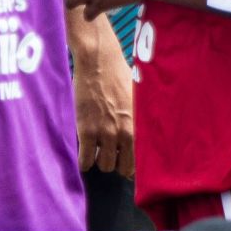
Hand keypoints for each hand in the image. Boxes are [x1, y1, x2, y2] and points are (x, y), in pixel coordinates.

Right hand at [71, 23, 133, 175]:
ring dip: (101, 161)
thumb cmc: (120, 76)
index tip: (130, 165)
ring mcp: (106, 133)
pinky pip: (86, 160)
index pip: (143, 160)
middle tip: (112, 155)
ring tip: (98, 150)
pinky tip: (85, 157)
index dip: (136, 165)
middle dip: (118, 164)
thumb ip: (140, 120)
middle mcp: (126, 133)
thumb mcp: (138, 99)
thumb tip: (145, 137)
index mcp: (141, 126)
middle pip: (124, 168)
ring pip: (105, 166)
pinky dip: (85, 162)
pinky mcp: (86, 131)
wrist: (98, 62)